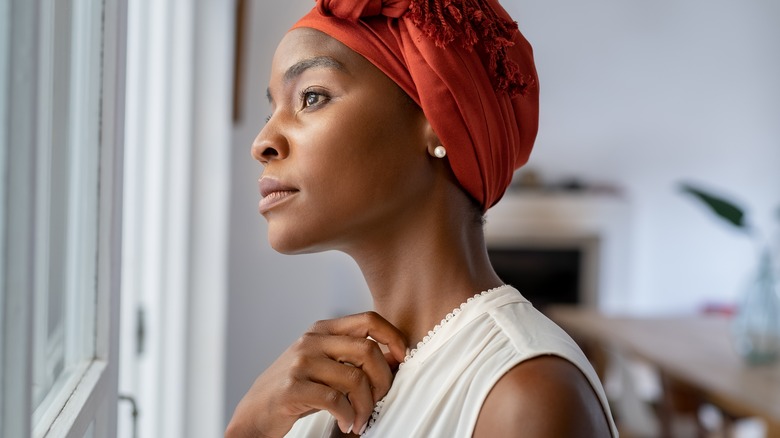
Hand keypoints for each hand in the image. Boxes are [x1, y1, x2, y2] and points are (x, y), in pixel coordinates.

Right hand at [225, 312, 407, 437]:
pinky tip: (346, 423)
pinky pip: (336, 400)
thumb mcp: (323, 364)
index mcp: (322, 330)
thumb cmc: (294, 389)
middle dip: (382, 380)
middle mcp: (311, 341)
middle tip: (379, 400)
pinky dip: (348, 415)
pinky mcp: (293, 388)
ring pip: (355, 378)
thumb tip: (395, 357)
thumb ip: (352, 356)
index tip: (402, 360)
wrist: (254, 412)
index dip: (393, 338)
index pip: (368, 320)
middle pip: (368, 350)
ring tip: (361, 418)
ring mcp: (300, 363)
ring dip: (365, 405)